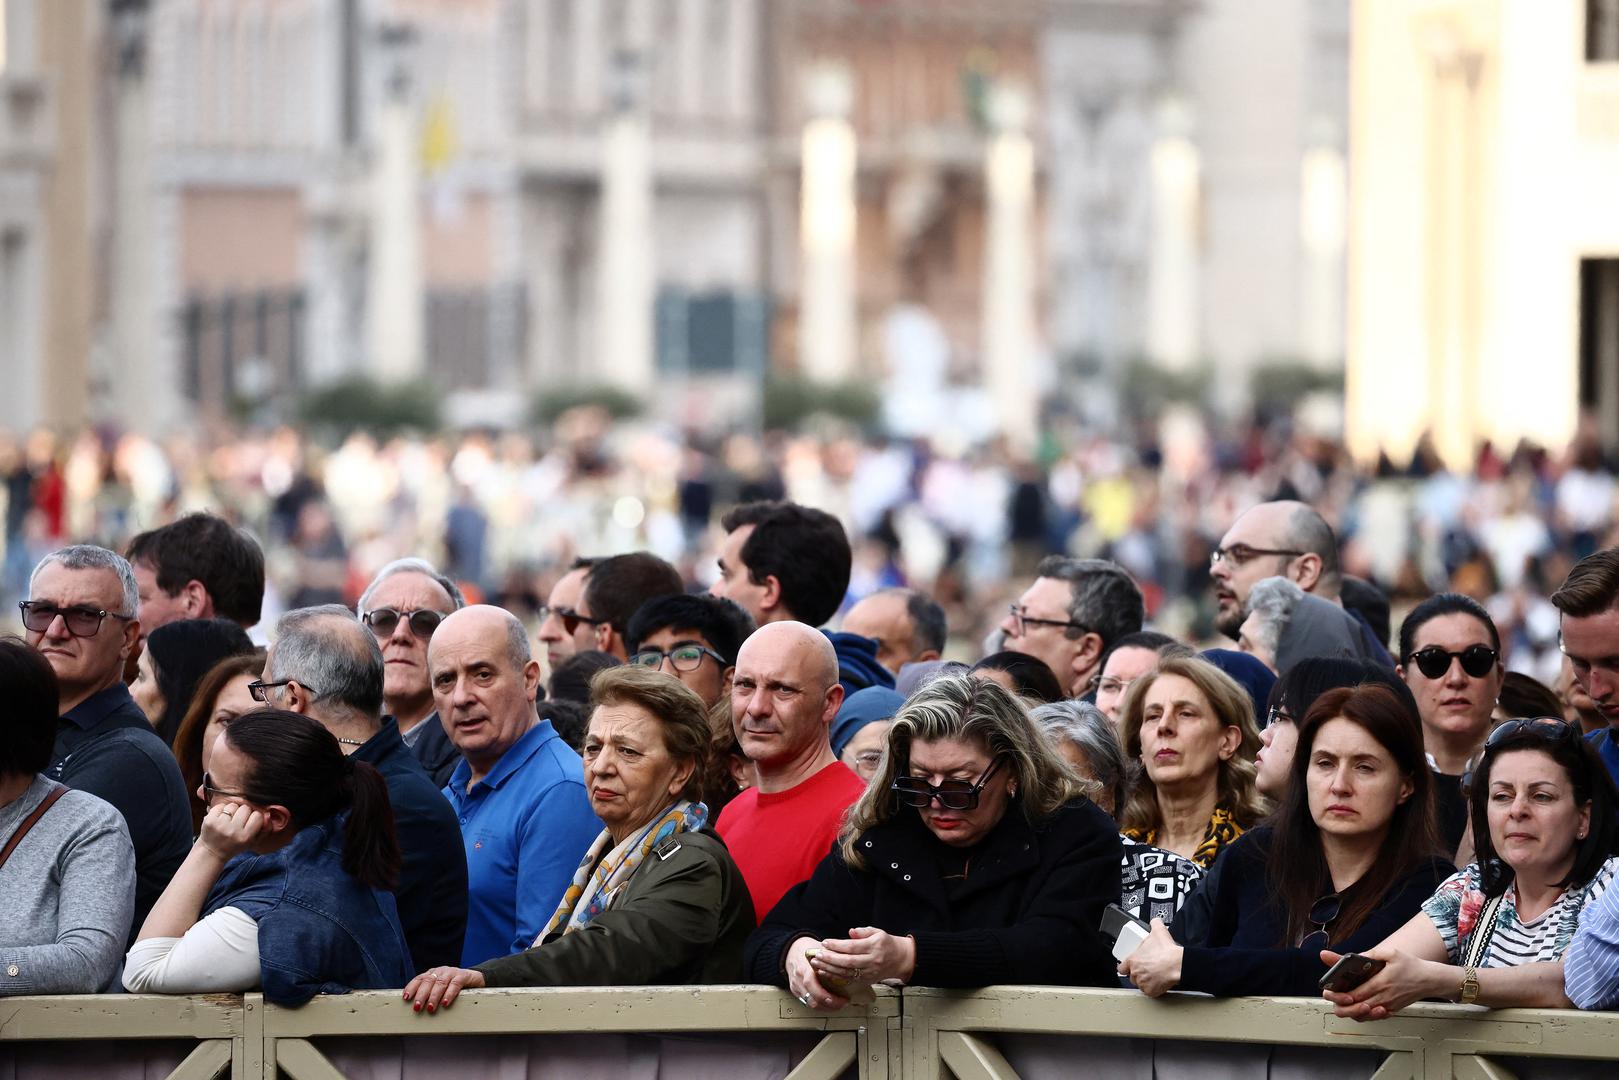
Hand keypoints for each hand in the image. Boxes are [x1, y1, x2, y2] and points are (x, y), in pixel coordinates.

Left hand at [198, 800, 263, 861]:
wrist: (213, 852)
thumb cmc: (235, 845)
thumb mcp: (253, 841)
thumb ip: (264, 829)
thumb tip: (268, 814)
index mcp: (245, 837)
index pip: (258, 815)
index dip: (254, 817)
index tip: (250, 822)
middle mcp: (233, 831)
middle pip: (245, 808)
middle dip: (243, 812)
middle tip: (238, 821)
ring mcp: (220, 825)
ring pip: (233, 805)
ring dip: (232, 810)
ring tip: (229, 820)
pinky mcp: (209, 821)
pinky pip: (220, 806)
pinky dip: (221, 810)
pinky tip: (220, 818)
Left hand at [403, 967, 485, 1012]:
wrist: (475, 978)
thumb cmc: (453, 987)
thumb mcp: (440, 989)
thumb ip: (429, 993)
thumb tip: (414, 1007)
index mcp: (432, 973)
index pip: (419, 979)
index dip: (411, 987)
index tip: (406, 998)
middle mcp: (441, 971)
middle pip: (428, 981)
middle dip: (421, 995)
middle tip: (417, 1007)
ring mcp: (452, 972)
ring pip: (440, 983)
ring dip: (434, 996)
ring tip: (430, 1008)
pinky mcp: (463, 975)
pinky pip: (455, 984)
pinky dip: (449, 993)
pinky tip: (445, 1002)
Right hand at [785, 936, 848, 1010]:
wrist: (791, 950)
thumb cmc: (806, 948)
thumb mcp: (820, 949)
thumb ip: (832, 956)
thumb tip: (849, 961)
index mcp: (804, 968)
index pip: (812, 985)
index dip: (827, 995)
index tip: (842, 998)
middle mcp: (798, 980)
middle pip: (812, 1000)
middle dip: (830, 1005)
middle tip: (843, 1003)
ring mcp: (796, 987)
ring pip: (810, 1004)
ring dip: (826, 1007)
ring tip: (838, 1004)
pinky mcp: (797, 992)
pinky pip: (808, 1002)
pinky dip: (820, 1004)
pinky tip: (829, 1003)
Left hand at [814, 927, 916, 986]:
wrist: (900, 960)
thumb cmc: (886, 944)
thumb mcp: (877, 932)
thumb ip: (863, 932)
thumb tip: (850, 932)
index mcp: (874, 946)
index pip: (853, 947)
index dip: (838, 945)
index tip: (826, 942)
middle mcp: (872, 961)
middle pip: (848, 961)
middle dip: (831, 959)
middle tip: (818, 955)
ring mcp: (869, 973)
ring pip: (846, 972)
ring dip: (829, 968)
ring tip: (816, 963)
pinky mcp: (866, 981)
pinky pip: (848, 979)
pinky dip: (835, 976)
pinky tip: (824, 972)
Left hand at [1118, 919, 1181, 996]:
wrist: (1177, 964)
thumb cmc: (1167, 951)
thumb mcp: (1158, 931)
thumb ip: (1154, 923)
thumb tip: (1155, 921)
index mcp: (1133, 960)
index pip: (1122, 967)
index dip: (1125, 967)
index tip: (1129, 967)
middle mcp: (1135, 973)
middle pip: (1132, 976)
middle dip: (1139, 973)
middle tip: (1148, 969)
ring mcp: (1143, 983)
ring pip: (1141, 984)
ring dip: (1146, 981)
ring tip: (1155, 975)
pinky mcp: (1151, 991)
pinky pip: (1150, 992)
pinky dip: (1154, 989)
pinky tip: (1159, 982)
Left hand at [1321, 946, 1446, 1021]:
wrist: (1431, 980)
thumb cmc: (1412, 966)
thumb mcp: (1391, 953)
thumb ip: (1371, 954)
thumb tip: (1355, 955)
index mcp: (1380, 984)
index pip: (1355, 995)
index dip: (1341, 996)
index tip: (1331, 991)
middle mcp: (1383, 998)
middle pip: (1356, 1008)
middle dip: (1341, 1004)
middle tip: (1333, 996)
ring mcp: (1388, 1006)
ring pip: (1364, 1015)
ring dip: (1351, 1011)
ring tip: (1344, 1001)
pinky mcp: (1392, 1010)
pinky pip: (1374, 1017)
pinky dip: (1364, 1014)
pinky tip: (1359, 1005)